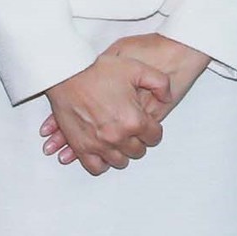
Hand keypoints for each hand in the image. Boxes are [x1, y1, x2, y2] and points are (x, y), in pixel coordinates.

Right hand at [41, 37, 197, 163]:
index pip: (154, 137)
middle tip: (133, 128)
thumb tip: (167, 98)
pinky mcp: (81, 147)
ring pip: (119, 161)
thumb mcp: (138, 68)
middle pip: (138, 151)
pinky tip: (104, 150)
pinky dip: (102, 162)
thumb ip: (160, 83)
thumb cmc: (99, 70)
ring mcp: (98, 144)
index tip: (148, 123)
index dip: (153, 129)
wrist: (68, 73)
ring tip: (120, 137)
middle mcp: (117, 137)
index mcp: (133, 120)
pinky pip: (96, 167)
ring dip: (122, 151)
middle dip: (139, 140)